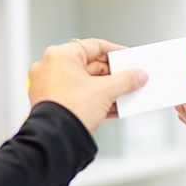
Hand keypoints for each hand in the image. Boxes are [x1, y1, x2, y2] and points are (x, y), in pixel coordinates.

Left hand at [28, 38, 146, 133]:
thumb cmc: (70, 109)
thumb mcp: (105, 91)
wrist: (55, 139)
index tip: (128, 57)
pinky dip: (94, 99)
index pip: (93, 46)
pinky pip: (77, 95)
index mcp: (60, 55)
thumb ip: (126, 80)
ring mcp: (48, 85)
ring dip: (105, 89)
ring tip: (123, 95)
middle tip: (130, 79)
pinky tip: (112, 108)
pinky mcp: (50, 102)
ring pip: (84, 82)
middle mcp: (51, 67)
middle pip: (90, 65)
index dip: (115, 52)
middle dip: (112, 75)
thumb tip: (138, 76)